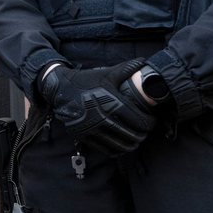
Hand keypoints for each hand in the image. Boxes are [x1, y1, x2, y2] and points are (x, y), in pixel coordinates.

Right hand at [37, 59, 154, 155]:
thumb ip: (126, 69)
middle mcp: (103, 118)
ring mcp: (92, 128)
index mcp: (112, 103)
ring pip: (119, 145)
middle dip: (142, 135)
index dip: (150, 124)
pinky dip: (116, 151)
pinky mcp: (84, 135)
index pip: (140, 121)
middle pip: (132, 135)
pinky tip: (120, 148)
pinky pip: (105, 149)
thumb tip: (143, 61)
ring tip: (135, 142)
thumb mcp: (106, 74)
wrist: (60, 89)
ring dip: (131, 145)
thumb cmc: (86, 81)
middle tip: (144, 133)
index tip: (152, 122)